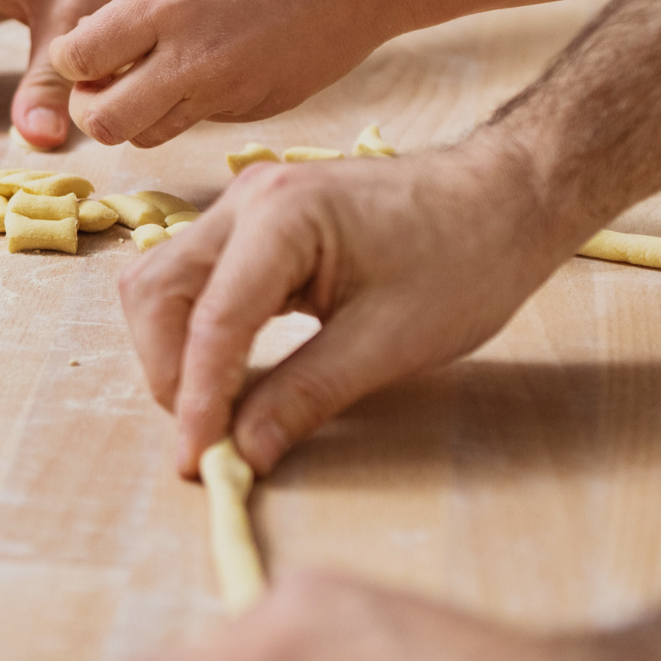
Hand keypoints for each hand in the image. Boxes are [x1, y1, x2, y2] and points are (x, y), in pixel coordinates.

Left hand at [49, 0, 410, 148]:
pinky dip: (194, 106)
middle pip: (105, 121)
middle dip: (93, 108)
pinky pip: (203, 122)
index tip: (82, 51)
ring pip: (150, 135)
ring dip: (139, 116)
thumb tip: (107, 49)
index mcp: (167, 1)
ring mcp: (229, 91)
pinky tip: (218, 69)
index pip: (78, 57)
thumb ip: (149, 6)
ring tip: (154, 82)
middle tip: (105, 86)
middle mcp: (192, 56)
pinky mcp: (260, 109)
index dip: (71, 59)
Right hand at [120, 141, 576, 476]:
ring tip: (213, 412)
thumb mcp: (390, 343)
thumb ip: (306, 396)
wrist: (504, 200)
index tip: (200, 462)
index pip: (212, 320)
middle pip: (156, 292)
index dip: (199, 399)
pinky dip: (194, 330)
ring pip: (162, 283)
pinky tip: (228, 376)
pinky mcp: (254, 223)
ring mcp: (246, 204)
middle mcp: (248, 199)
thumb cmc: (465, 259)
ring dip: (173, 351)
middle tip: (205, 440)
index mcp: (283, 215)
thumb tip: (245, 451)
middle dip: (169, 373)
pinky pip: (192, 278)